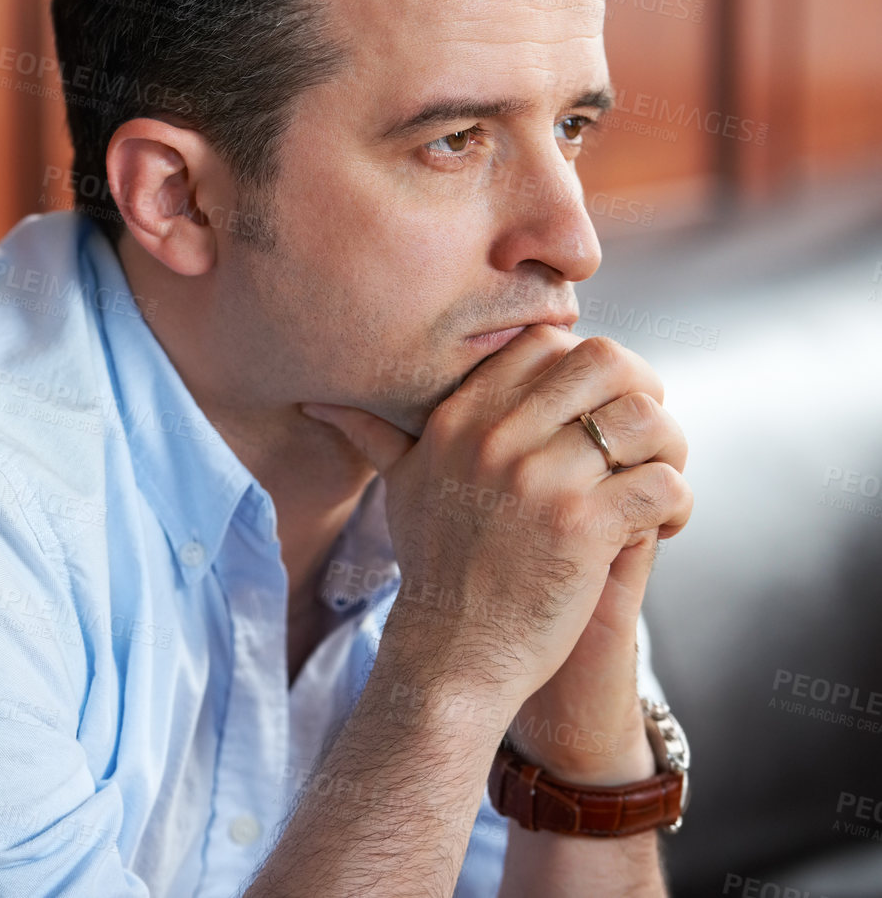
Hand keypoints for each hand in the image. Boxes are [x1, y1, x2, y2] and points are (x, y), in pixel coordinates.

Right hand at [300, 328, 692, 736]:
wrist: (452, 655)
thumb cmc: (436, 570)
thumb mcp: (400, 488)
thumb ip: (374, 434)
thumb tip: (320, 399)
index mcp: (460, 419)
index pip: (545, 342)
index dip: (585, 364)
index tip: (593, 408)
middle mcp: (497, 439)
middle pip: (606, 361)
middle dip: (642, 392)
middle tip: (642, 438)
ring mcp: (541, 481)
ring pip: (645, 419)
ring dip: (668, 448)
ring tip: (658, 483)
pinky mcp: (584, 527)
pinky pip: (663, 483)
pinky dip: (678, 504)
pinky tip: (664, 527)